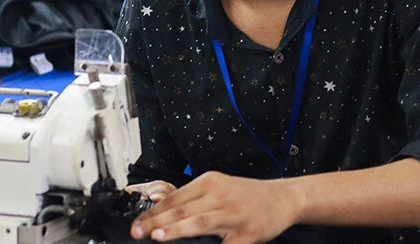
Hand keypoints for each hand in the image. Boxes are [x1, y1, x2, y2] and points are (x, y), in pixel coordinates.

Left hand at [130, 171, 299, 242]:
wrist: (283, 198)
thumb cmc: (247, 196)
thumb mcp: (218, 186)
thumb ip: (191, 196)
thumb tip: (158, 203)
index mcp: (210, 182)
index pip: (175, 197)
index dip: (153, 212)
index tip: (136, 224)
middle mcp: (220, 195)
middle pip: (182, 209)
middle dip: (157, 222)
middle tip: (138, 232)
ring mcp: (233, 215)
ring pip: (199, 222)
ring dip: (176, 230)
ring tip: (158, 236)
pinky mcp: (245, 233)